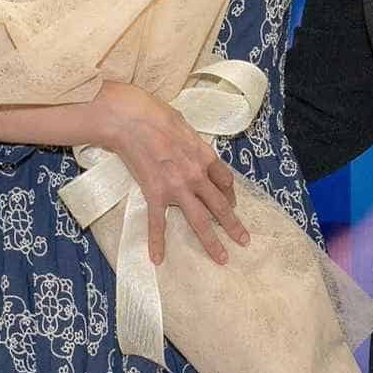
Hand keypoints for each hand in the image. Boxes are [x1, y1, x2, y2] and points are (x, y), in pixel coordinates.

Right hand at [93, 81, 248, 265]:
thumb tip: (191, 149)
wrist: (129, 119)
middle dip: (233, 225)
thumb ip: (192, 143)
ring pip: (199, 220)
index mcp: (205, 156)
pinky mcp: (154, 194)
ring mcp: (176, 188)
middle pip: (220, 206)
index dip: (230, 194)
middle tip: (244, 241)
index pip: (225, 181)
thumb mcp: (184, 125)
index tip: (231, 202)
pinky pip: (157, 223)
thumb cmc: (155, 114)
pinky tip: (158, 258)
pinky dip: (157, 242)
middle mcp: (196, 176)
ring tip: (221, 258)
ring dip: (211, 241)